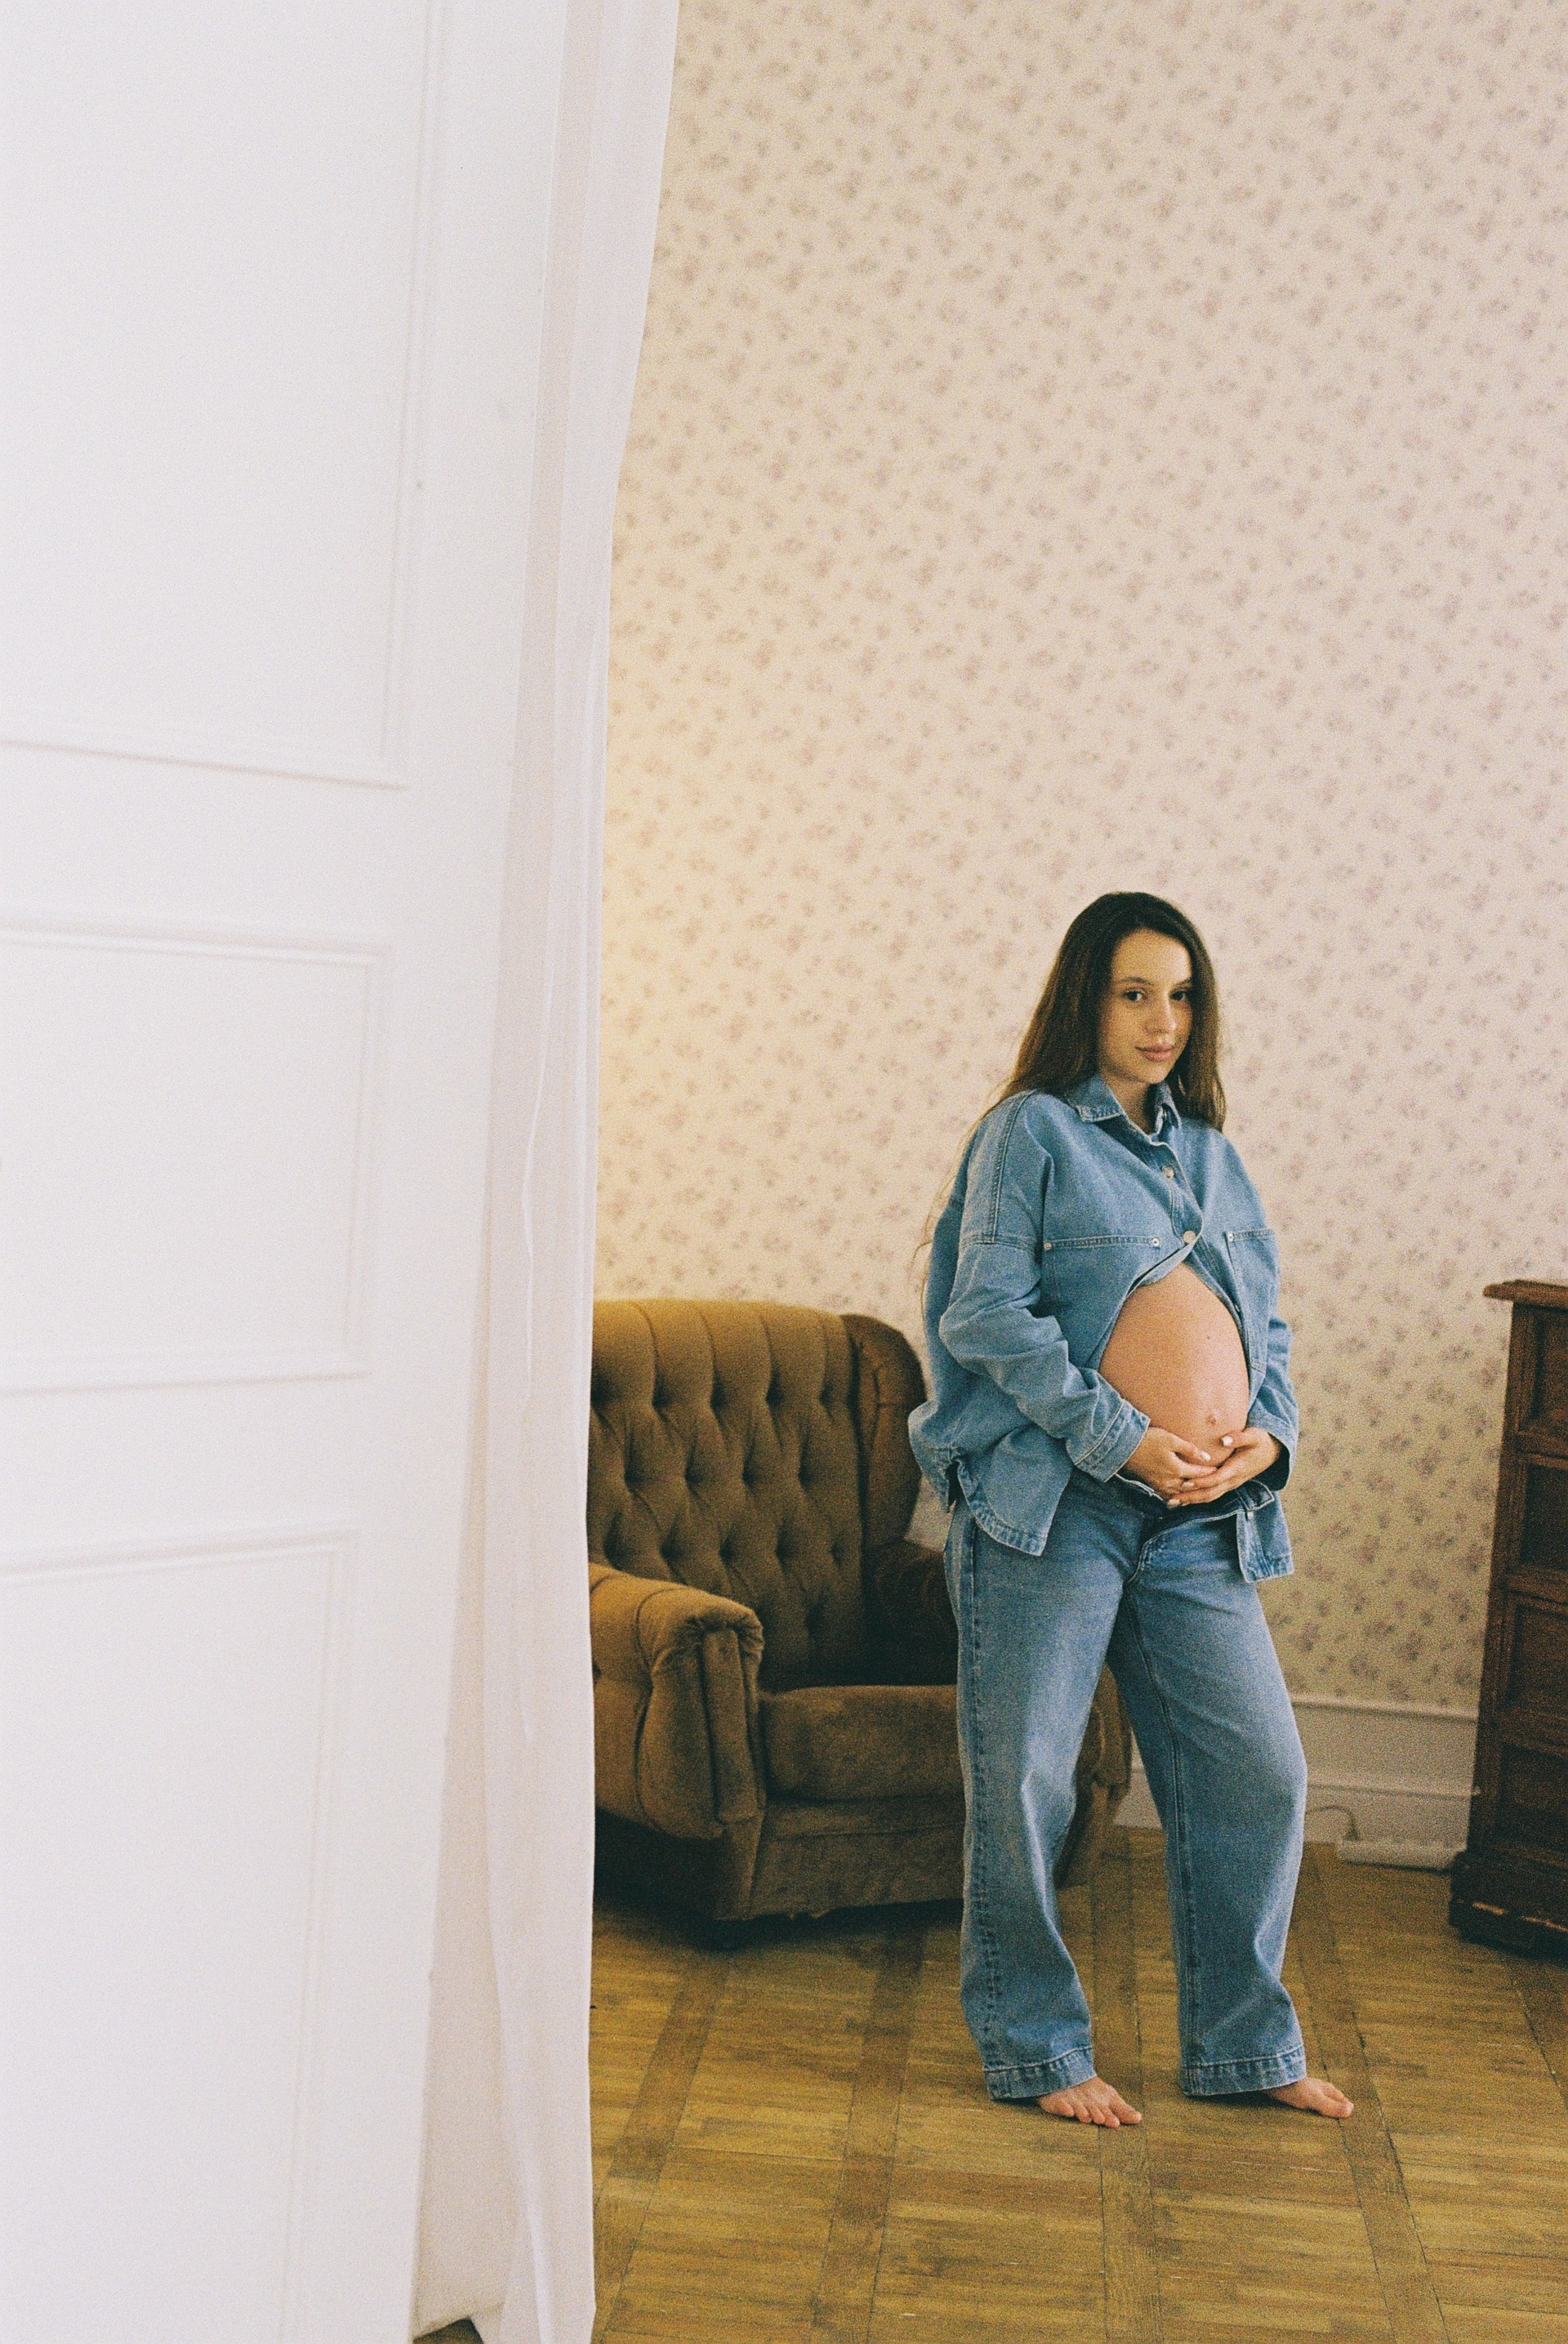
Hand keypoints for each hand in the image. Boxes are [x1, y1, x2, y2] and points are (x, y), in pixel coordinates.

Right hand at [1123, 1426, 1218, 1500]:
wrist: (1123, 1447)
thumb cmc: (1148, 1440)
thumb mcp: (1170, 1439)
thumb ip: (1189, 1449)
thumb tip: (1206, 1457)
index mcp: (1177, 1469)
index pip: (1198, 1473)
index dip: (1209, 1472)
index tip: (1219, 1470)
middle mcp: (1169, 1480)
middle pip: (1190, 1486)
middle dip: (1202, 1485)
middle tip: (1213, 1484)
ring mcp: (1159, 1484)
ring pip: (1180, 1493)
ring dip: (1190, 1493)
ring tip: (1198, 1492)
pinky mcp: (1151, 1484)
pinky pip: (1167, 1495)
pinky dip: (1176, 1497)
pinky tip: (1178, 1496)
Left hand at [1166, 1426, 1280, 1504]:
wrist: (1273, 1451)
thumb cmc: (1261, 1441)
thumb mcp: (1253, 1436)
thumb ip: (1239, 1437)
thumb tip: (1223, 1440)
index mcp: (1237, 1469)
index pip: (1216, 1479)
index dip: (1201, 1482)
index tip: (1185, 1482)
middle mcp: (1233, 1480)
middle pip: (1210, 1493)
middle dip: (1191, 1496)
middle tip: (1172, 1499)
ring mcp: (1231, 1483)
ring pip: (1210, 1496)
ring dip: (1192, 1500)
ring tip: (1173, 1501)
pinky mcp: (1229, 1483)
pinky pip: (1213, 1493)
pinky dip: (1199, 1497)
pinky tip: (1185, 1498)